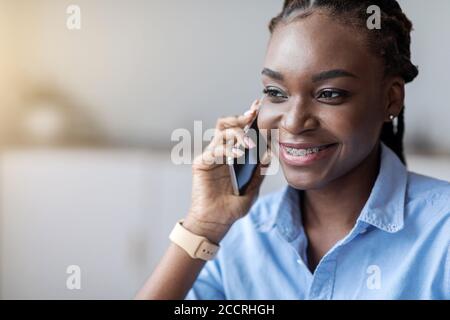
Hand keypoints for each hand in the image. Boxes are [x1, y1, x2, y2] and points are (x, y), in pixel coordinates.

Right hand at [184, 99, 269, 241]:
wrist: (215, 222)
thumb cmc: (232, 207)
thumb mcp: (252, 189)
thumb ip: (259, 172)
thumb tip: (269, 154)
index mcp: (234, 156)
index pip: (240, 131)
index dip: (248, 119)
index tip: (259, 108)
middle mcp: (222, 153)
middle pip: (228, 125)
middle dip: (241, 118)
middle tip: (253, 115)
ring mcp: (211, 157)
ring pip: (222, 133)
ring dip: (237, 134)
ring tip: (249, 145)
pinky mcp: (202, 164)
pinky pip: (214, 150)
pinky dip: (227, 150)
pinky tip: (238, 156)